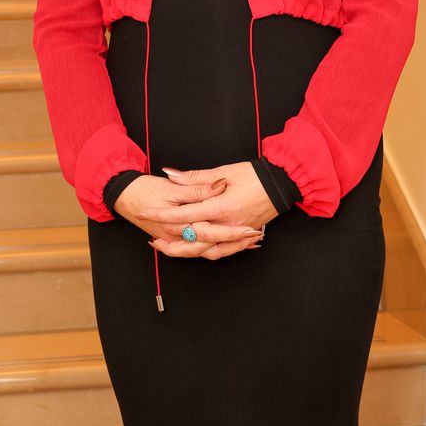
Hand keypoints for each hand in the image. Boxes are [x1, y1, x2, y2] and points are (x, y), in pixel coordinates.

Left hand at [137, 161, 278, 258]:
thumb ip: (195, 177)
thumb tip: (171, 175)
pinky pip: (223, 252)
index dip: (161, 215)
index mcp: (220, 206)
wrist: (281, 184)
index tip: (144, 213)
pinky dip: (207, 253)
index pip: (183, 214)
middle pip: (193, 240)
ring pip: (206, 251)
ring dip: (186, 253)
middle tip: (153, 242)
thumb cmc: (254, 175)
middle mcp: (227, 224)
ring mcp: (236, 233)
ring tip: (169, 250)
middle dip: (170, 243)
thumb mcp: (223, 171)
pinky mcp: (243, 236)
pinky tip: (196, 251)